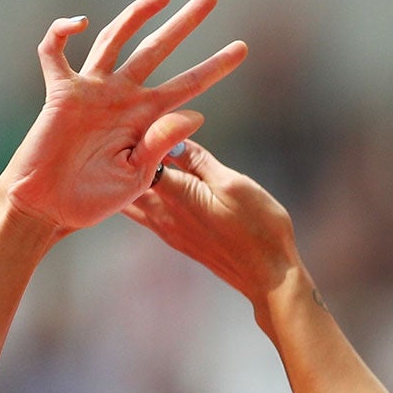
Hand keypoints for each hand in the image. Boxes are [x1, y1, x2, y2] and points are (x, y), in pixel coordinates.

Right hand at [0, 0, 246, 234]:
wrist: (50, 208)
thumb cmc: (94, 198)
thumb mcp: (138, 176)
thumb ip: (164, 143)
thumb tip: (197, 113)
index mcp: (147, 118)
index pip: (189, 84)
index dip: (215, 66)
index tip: (242, 48)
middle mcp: (123, 96)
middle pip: (158, 49)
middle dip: (185, 23)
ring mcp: (92, 90)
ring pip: (116, 39)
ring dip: (138, 14)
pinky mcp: (60, 92)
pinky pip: (55, 53)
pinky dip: (62, 32)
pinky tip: (81, 22)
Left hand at [121, 140, 300, 306]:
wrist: (268, 276)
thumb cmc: (258, 227)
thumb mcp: (232, 183)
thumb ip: (199, 161)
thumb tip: (176, 139)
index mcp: (174, 193)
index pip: (142, 154)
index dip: (139, 134)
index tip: (140, 116)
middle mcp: (163, 213)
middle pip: (127, 180)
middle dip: (124, 157)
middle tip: (125, 136)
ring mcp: (168, 230)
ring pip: (131, 200)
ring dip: (129, 181)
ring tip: (129, 159)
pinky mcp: (178, 241)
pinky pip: (145, 215)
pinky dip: (140, 198)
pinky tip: (148, 188)